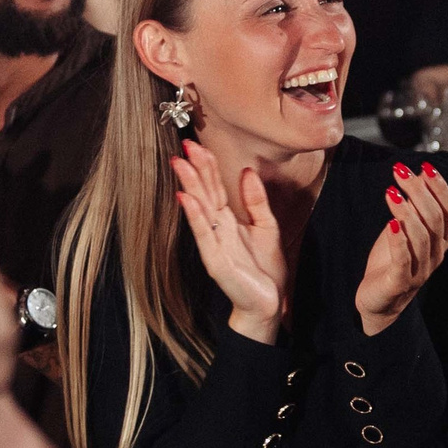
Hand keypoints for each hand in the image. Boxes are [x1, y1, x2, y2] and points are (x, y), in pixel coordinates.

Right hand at [172, 139, 287, 341]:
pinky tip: (187, 198)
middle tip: (184, 145)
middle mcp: (217, 229)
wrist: (268, 303)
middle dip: (195, 169)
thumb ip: (256, 201)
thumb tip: (247, 172)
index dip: (207, 166)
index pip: (215, 187)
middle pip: (204, 193)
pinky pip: (204, 234)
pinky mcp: (215, 260)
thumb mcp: (267, 227)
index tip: (198, 144)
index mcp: (228, 220)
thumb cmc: (264, 269)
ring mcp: (213, 243)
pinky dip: (195, 216)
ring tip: (179, 164)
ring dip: (189, 185)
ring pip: (200, 208)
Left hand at [356, 161, 447, 333]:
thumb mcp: (403, 229)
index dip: (440, 187)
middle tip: (400, 172)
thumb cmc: (391, 262)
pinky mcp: (400, 283)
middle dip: (419, 192)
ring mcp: (420, 270)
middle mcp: (436, 254)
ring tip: (391, 192)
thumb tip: (416, 174)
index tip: (426, 166)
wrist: (378, 300)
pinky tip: (390, 224)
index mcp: (441, 240)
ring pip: (421, 237)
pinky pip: (403, 260)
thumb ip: (412, 207)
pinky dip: (399, 241)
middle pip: (435, 219)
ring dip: (407, 212)